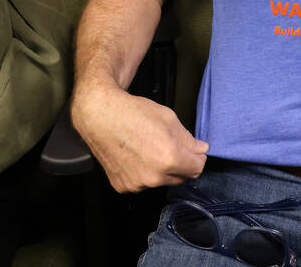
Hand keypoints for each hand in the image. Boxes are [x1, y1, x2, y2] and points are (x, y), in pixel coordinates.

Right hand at [71, 84, 207, 192]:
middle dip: (181, 165)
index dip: (197, 158)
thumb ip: (187, 138)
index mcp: (169, 158)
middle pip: (181, 178)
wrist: (100, 116)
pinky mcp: (123, 186)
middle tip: (170, 147)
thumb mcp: (168, 118)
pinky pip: (142, 184)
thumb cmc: (132, 113)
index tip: (194, 152)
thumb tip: (201, 149)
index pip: (196, 169)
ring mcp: (137, 184)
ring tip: (149, 149)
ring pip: (161, 181)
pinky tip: (136, 157)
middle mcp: (154, 176)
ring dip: (162, 170)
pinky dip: (143, 174)